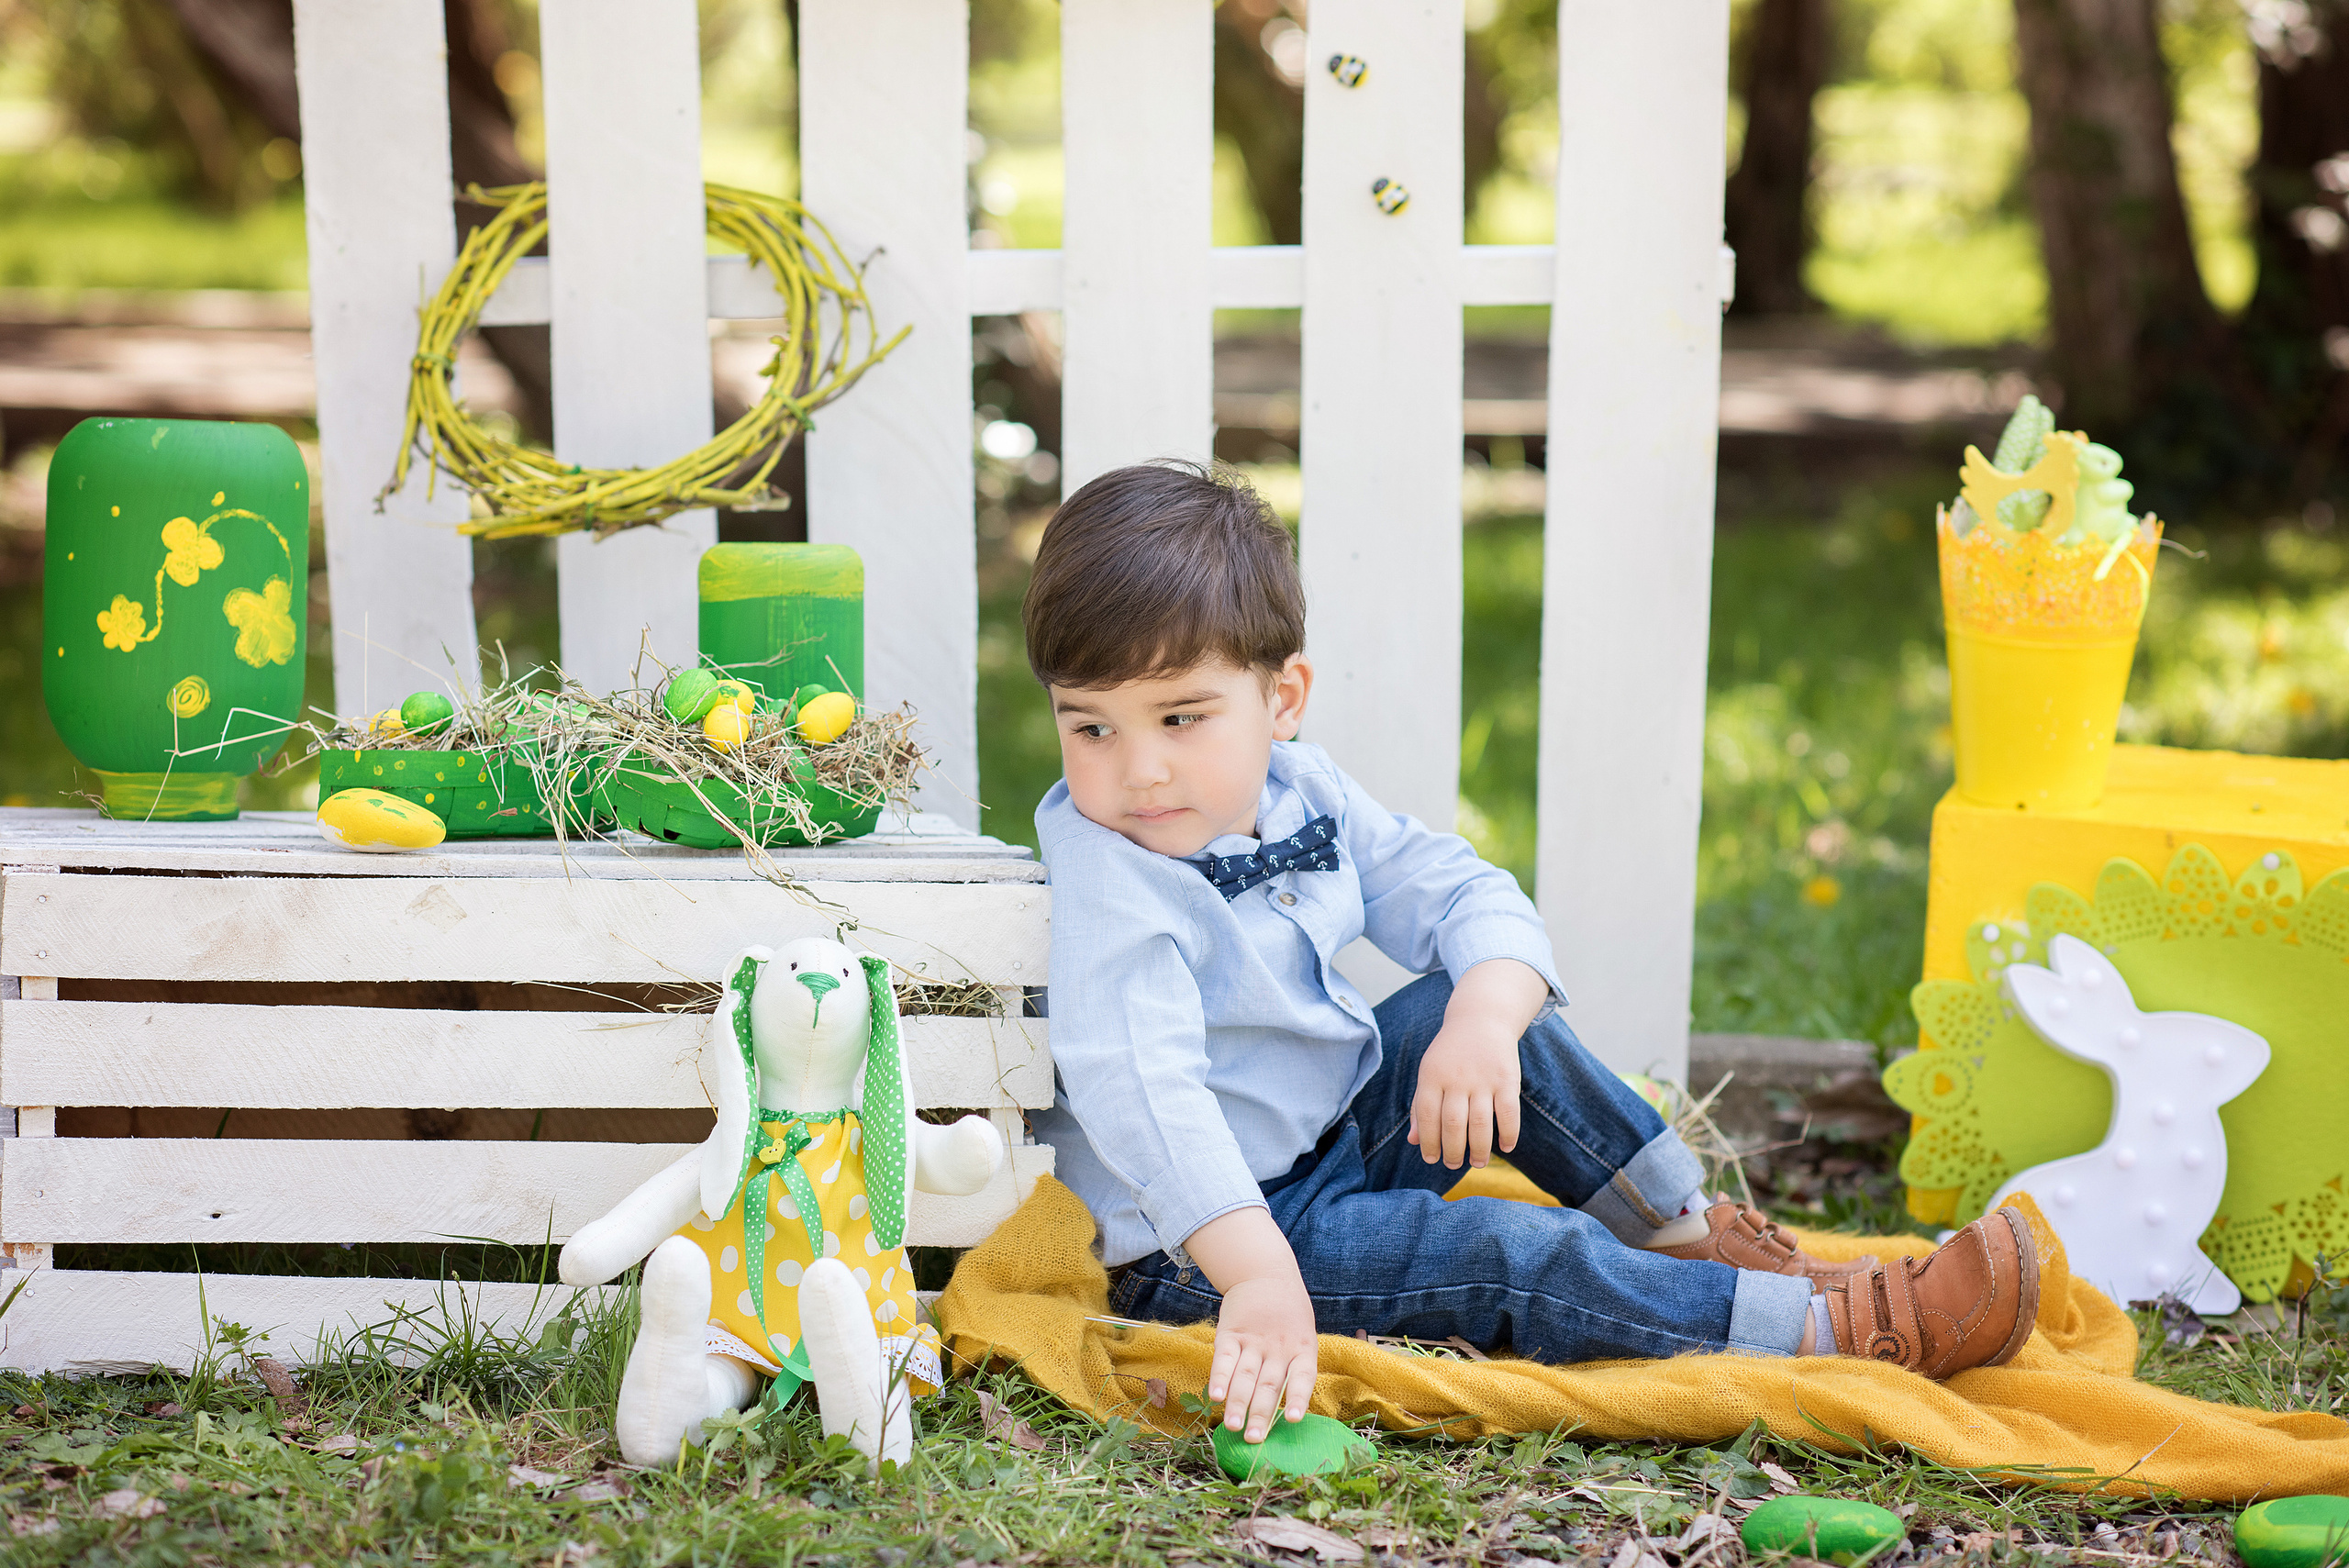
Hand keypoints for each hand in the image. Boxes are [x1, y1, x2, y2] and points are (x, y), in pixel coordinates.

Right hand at [1182, 1207, 1319, 1441]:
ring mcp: (1253, 1340)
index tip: (1295, 1420)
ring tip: (1233, 1426)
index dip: (1298, 1398)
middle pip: (1269, 1384)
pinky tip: (1216, 1395)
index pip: (1302, 1376)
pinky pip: (1225, 1358)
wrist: (1265, 1274)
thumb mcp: (1303, 1335)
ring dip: (1238, 1403)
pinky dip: (1220, 1377)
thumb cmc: (1289, 1315)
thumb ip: (1296, 1366)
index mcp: (1302, 1348)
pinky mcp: (1231, 1333)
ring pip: (1245, 1376)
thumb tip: (1291, 1411)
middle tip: (1253, 1439)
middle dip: (1261, 1414)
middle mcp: (1278, 1347)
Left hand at [1407, 958, 1547, 1169]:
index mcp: (1432, 1075)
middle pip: (1454, 1124)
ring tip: (1477, 1162)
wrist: (1481, 1018)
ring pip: (1481, 1123)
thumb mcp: (1429, 1072)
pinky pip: (1509, 1112)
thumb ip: (1420, 1105)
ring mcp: (1484, 1078)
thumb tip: (1414, 1140)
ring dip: (1479, 1149)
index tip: (1431, 1159)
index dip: (1429, 1142)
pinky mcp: (1507, 1078)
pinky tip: (1506, 1146)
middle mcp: (1457, 1078)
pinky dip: (1509, 1133)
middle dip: (1453, 1151)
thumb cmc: (1450, 1053)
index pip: (1428, 1116)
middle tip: (1453, 1164)